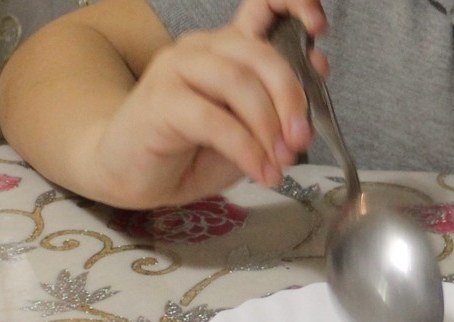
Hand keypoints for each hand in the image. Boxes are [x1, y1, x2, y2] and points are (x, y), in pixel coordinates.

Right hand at [93, 0, 327, 207]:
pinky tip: (260, 172)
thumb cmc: (194, 150)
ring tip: (280, 163)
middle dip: (291, 99)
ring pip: (238, 82)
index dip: (296, 6)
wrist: (134, 174)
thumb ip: (281, 103)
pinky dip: (246, 149)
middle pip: (260, 55)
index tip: (319, 30)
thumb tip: (319, 69)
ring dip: (268, 128)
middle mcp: (203, 48)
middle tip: (301, 140)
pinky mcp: (160, 101)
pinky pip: (214, 120)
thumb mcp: (251, 130)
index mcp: (230, 48)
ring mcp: (177, 69)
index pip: (263, 5)